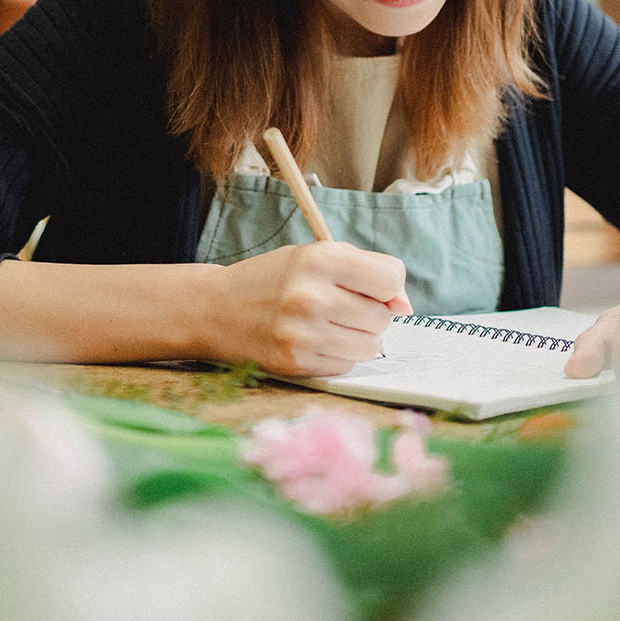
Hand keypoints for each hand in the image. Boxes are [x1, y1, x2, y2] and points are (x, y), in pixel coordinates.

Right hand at [209, 242, 411, 375]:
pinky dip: (339, 355)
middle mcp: (312, 297)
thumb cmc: (272, 279)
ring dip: (359, 337)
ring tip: (331, 324)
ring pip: (371, 346)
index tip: (374, 288)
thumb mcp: (313, 256)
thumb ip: (365, 270)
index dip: (389, 286)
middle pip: (382, 317)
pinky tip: (315, 341)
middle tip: (343, 306)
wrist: (214, 309)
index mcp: (319, 260)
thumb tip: (405, 306)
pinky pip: (346, 365)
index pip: (390, 279)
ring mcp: (303, 334)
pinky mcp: (297, 363)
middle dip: (371, 313)